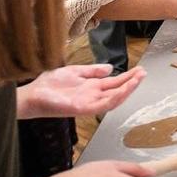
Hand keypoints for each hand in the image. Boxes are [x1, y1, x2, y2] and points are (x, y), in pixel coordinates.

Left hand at [17, 65, 145, 119]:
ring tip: (138, 79)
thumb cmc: (50, 85)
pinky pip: (103, 105)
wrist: (33, 95)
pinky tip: (124, 90)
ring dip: (127, 90)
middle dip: (132, 82)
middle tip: (144, 73)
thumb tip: (110, 67)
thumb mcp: (75, 72)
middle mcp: (93, 96)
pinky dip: (116, 98)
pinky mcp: (83, 109)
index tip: (140, 69)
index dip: (128, 77)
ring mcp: (89, 103)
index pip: (114, 83)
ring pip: (114, 99)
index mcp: (91, 87)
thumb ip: (93, 71)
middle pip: (117, 90)